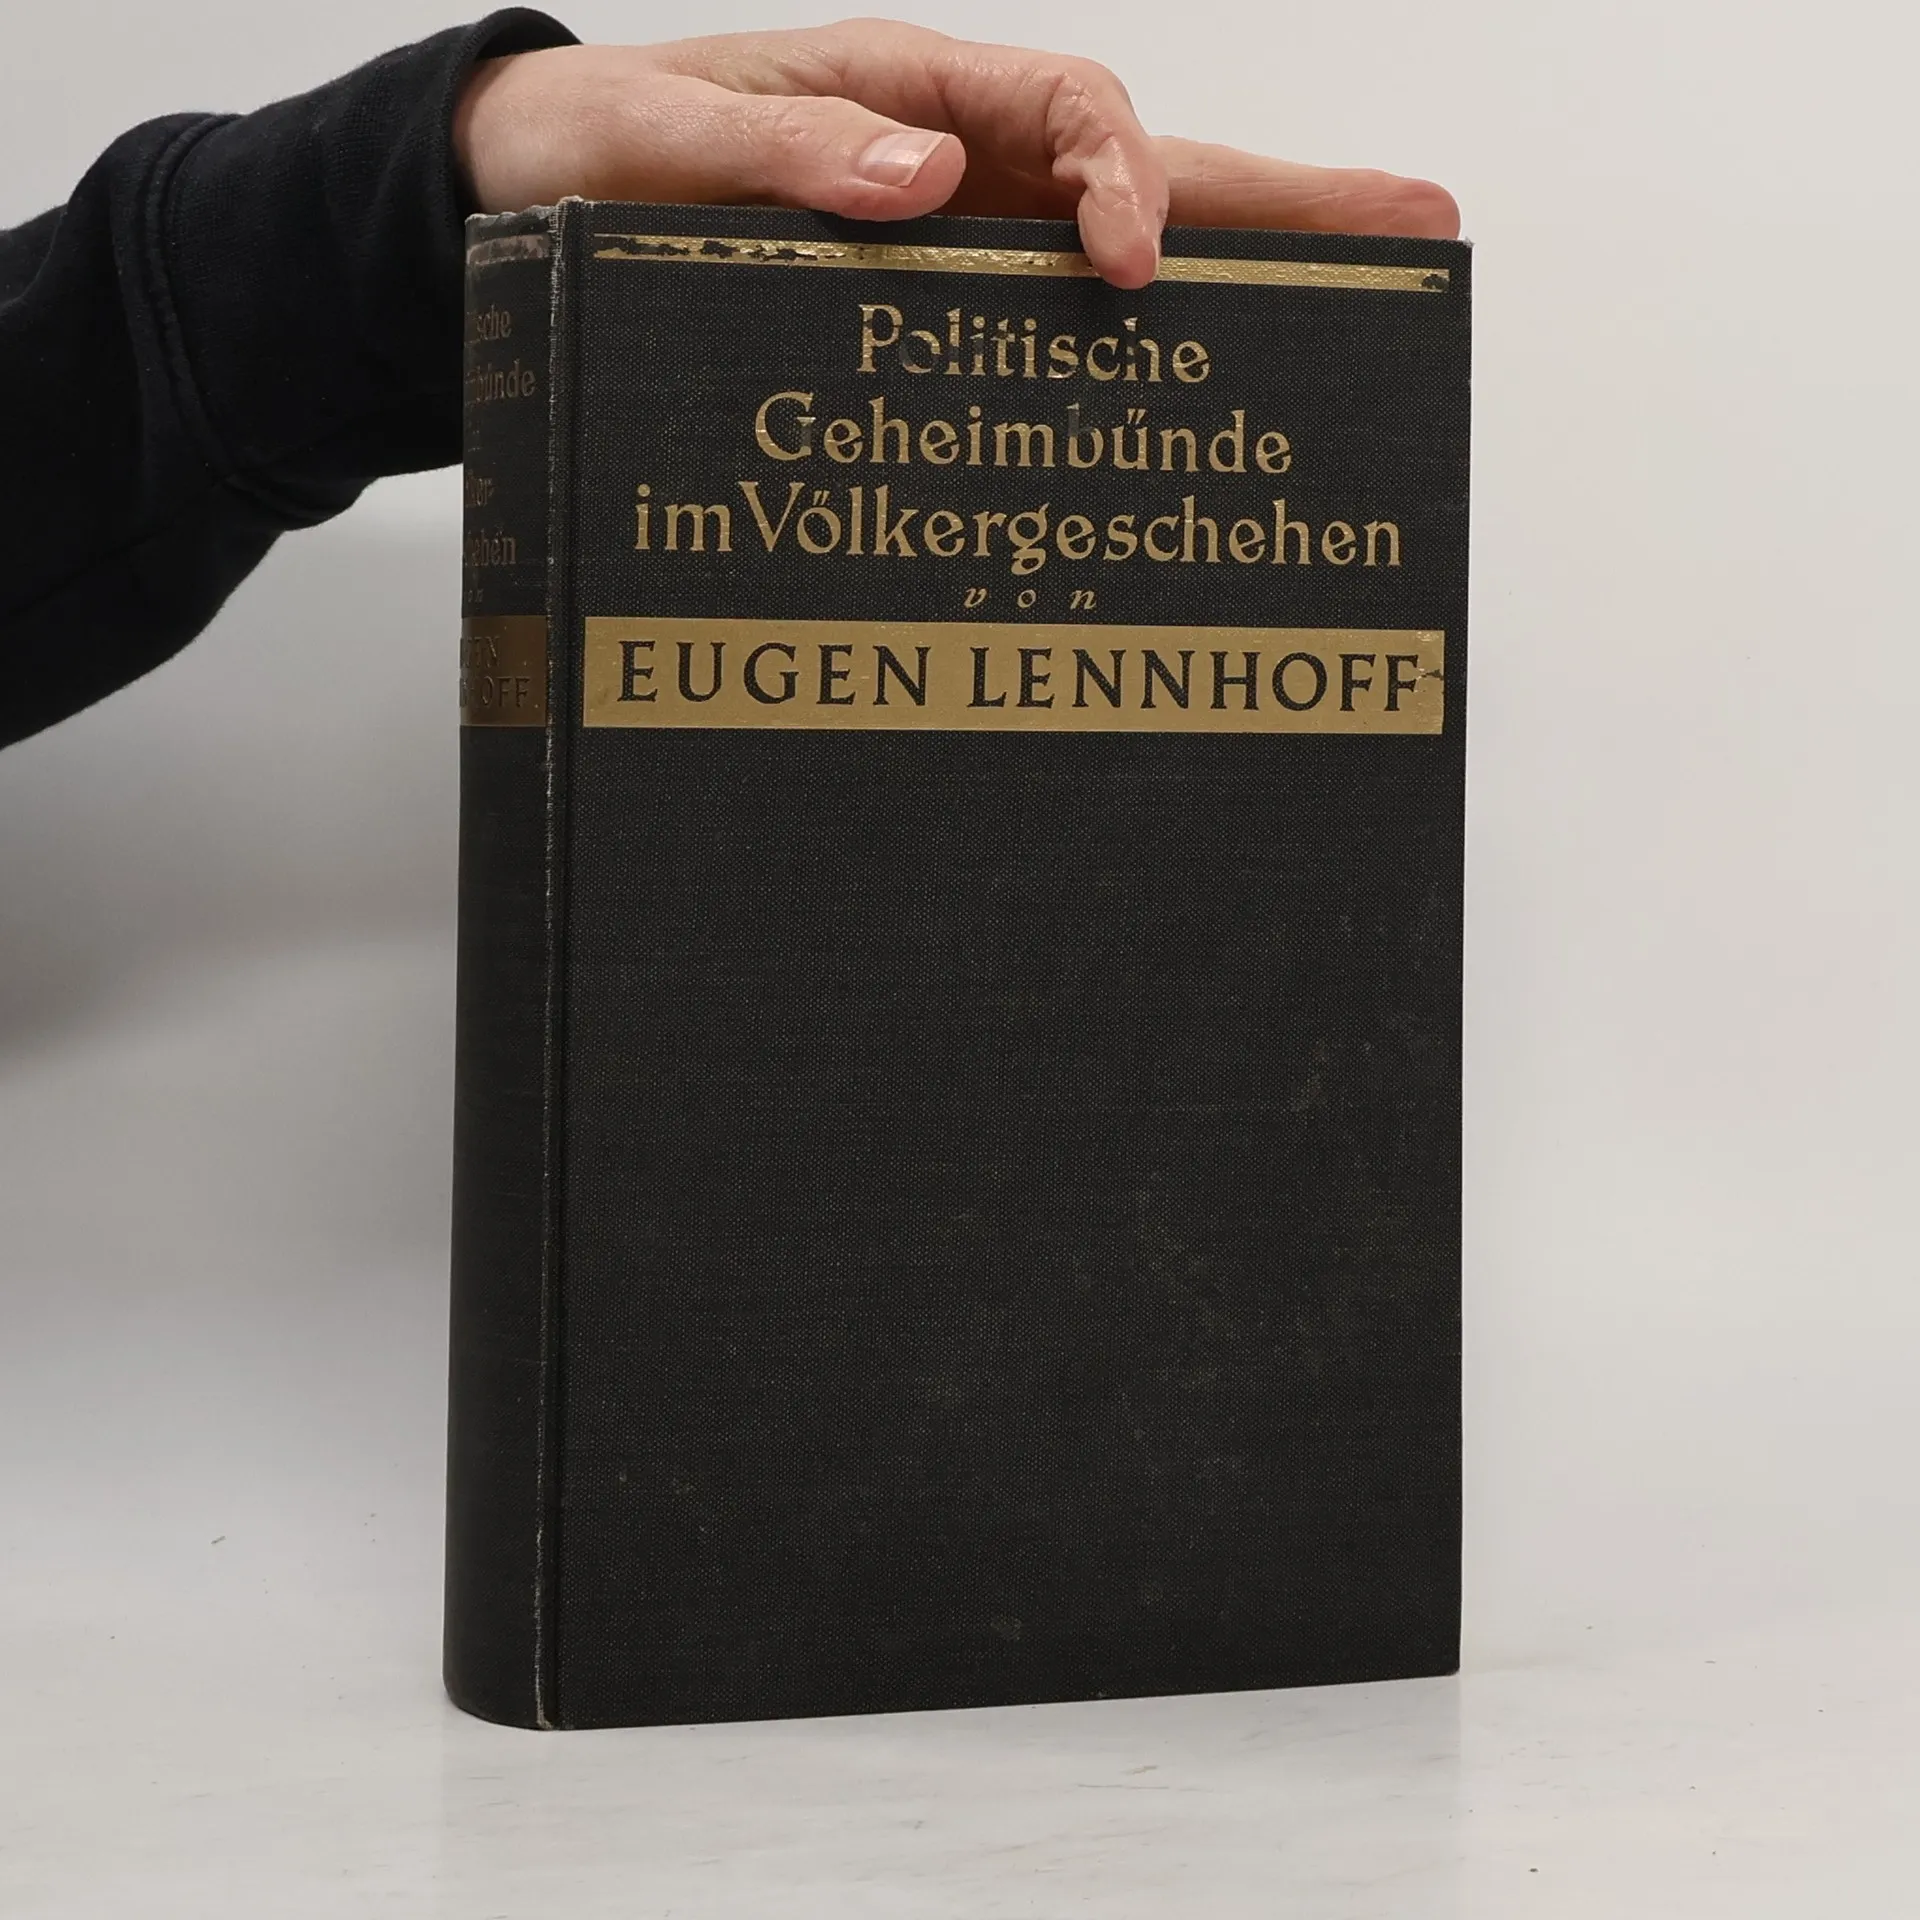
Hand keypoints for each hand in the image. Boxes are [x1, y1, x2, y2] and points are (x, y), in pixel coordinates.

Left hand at [454, 19, 1457, 290]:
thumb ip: (786, 145)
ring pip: (1116, 258)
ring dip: (1238, 285)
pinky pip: (1040, 337)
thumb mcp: (660, 134)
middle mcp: (959, 164)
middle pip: (1146, 170)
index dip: (1121, 175)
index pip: (1068, 106)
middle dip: (1279, 204)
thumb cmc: (586, 147)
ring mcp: (957, 247)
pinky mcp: (930, 320)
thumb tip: (925, 176)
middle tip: (1418, 223)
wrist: (527, 206)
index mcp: (912, 89)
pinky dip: (1119, 366)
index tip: (1130, 262)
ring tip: (1363, 314)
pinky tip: (1183, 408)